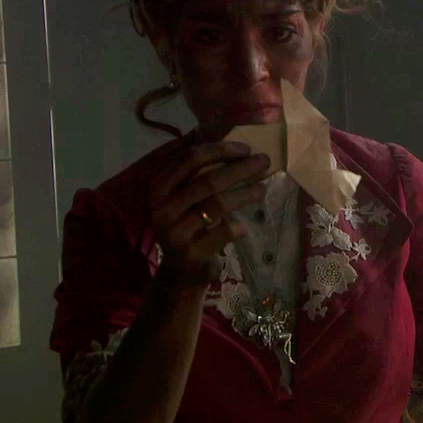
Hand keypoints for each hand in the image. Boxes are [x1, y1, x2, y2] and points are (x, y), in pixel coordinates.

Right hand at [146, 141, 269, 287]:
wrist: (180, 274)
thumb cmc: (188, 227)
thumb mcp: (185, 200)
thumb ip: (201, 176)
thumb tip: (241, 151)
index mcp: (158, 189)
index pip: (189, 159)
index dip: (220, 150)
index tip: (246, 149)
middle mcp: (162, 209)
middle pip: (208, 180)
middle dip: (240, 168)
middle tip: (263, 162)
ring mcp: (174, 232)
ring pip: (217, 204)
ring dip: (245, 193)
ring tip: (262, 189)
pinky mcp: (191, 254)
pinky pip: (222, 232)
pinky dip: (237, 226)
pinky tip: (244, 226)